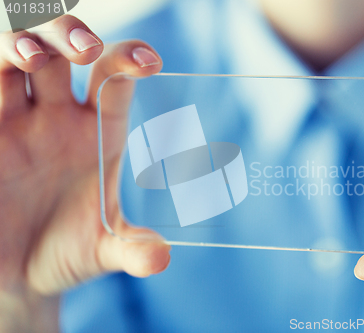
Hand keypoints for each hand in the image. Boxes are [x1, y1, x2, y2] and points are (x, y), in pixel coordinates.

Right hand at [0, 15, 169, 330]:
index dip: (130, 59)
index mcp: (97, 133)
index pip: (114, 79)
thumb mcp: (102, 252)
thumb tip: (162, 258)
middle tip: (85, 48)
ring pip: (13, 57)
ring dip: (20, 42)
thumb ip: (132, 250)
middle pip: (62, 50)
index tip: (150, 63)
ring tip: (31, 56)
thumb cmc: (66, 253)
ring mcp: (14, 121)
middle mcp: (56, 116)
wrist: (18, 275)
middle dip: (70, 35)